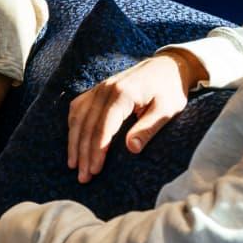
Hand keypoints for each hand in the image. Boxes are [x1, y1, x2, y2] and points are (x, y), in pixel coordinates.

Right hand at [66, 52, 194, 183]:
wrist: (168, 66)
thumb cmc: (170, 90)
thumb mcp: (166, 110)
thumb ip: (148, 128)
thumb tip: (131, 149)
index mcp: (123, 94)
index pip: (104, 126)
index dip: (97, 150)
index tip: (95, 170)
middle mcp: (106, 89)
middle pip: (88, 125)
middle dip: (83, 153)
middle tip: (83, 177)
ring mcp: (99, 88)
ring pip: (78, 117)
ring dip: (74, 143)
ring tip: (73, 165)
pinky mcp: (97, 90)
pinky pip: (78, 107)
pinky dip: (73, 126)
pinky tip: (73, 141)